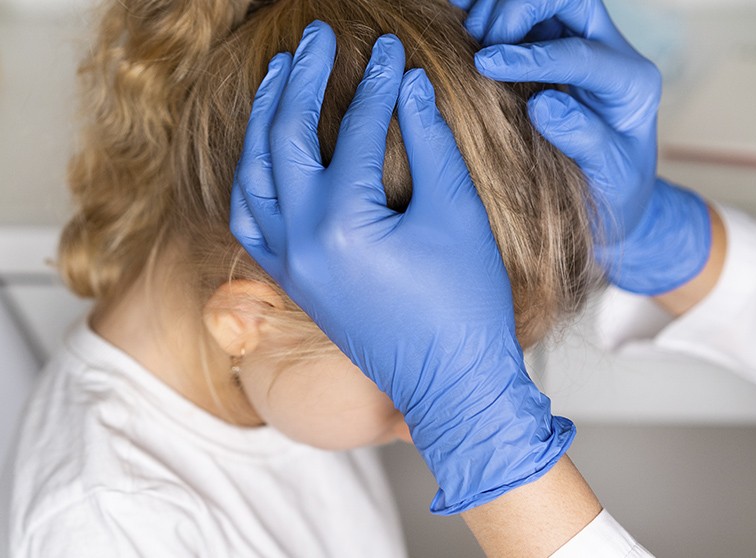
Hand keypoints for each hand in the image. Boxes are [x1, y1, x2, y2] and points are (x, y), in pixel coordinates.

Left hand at [230, 21, 573, 514]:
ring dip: (264, 120)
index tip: (392, 49)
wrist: (452, 384)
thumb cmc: (466, 305)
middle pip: (285, 138)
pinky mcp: (292, 280)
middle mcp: (300, 240)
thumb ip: (430, 141)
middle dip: (302, 78)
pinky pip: (252, 217)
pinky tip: (265, 151)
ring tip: (281, 75)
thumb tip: (410, 87)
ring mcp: (289, 263)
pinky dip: (253, 175)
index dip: (378, 82)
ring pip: (254, 175)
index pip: (355, 129)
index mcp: (342, 223)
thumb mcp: (456, 214)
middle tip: (319, 36)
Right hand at [456, 0, 711, 294]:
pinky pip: (524, 12)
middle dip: (519, 10)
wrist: (610, 194)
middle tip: (480, 44)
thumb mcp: (607, 179)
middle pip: (569, 0)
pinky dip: (490, 8)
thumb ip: (583, 141)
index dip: (531, 56)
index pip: (582, 53)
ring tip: (468, 37)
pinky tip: (461, 14)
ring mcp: (579, 42)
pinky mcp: (551, 44)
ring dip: (501, 8)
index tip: (485, 65)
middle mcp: (610, 52)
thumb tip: (542, 105)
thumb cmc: (611, 193)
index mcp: (631, 85)